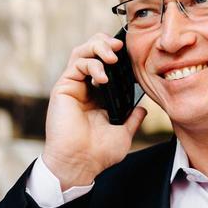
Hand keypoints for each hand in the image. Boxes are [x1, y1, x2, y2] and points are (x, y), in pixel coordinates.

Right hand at [42, 32, 148, 188]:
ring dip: (98, 47)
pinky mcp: (64, 87)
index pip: (106, 66)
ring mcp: (73, 86)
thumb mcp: (123, 134)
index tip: (130, 54)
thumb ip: (132, 119)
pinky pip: (76, 64)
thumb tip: (143, 109)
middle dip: (106, 43)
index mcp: (98, 97)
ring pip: (82, 52)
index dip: (116, 55)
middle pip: (92, 52)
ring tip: (113, 56)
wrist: (81, 163)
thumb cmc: (98, 154)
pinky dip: (92, 64)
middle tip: (120, 46)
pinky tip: (103, 77)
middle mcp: (84, 88)